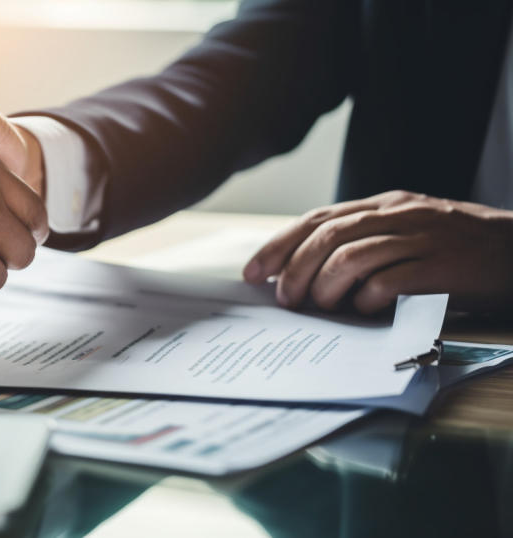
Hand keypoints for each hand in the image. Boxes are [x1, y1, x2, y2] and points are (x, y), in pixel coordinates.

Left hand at [243, 190, 512, 313]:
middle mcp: (398, 214)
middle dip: (295, 268)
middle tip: (284, 299)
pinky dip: (367, 298)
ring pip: (353, 254)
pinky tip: (363, 311)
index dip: (280, 245)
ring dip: (325, 284)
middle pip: (328, 235)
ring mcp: (420, 237)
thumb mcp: (407, 232)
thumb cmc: (455, 249)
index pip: (318, 218)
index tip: (254, 272)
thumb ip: (364, 243)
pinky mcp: (440, 265)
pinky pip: (391, 280)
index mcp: (384, 205)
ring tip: (318, 306)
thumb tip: (306, 275)